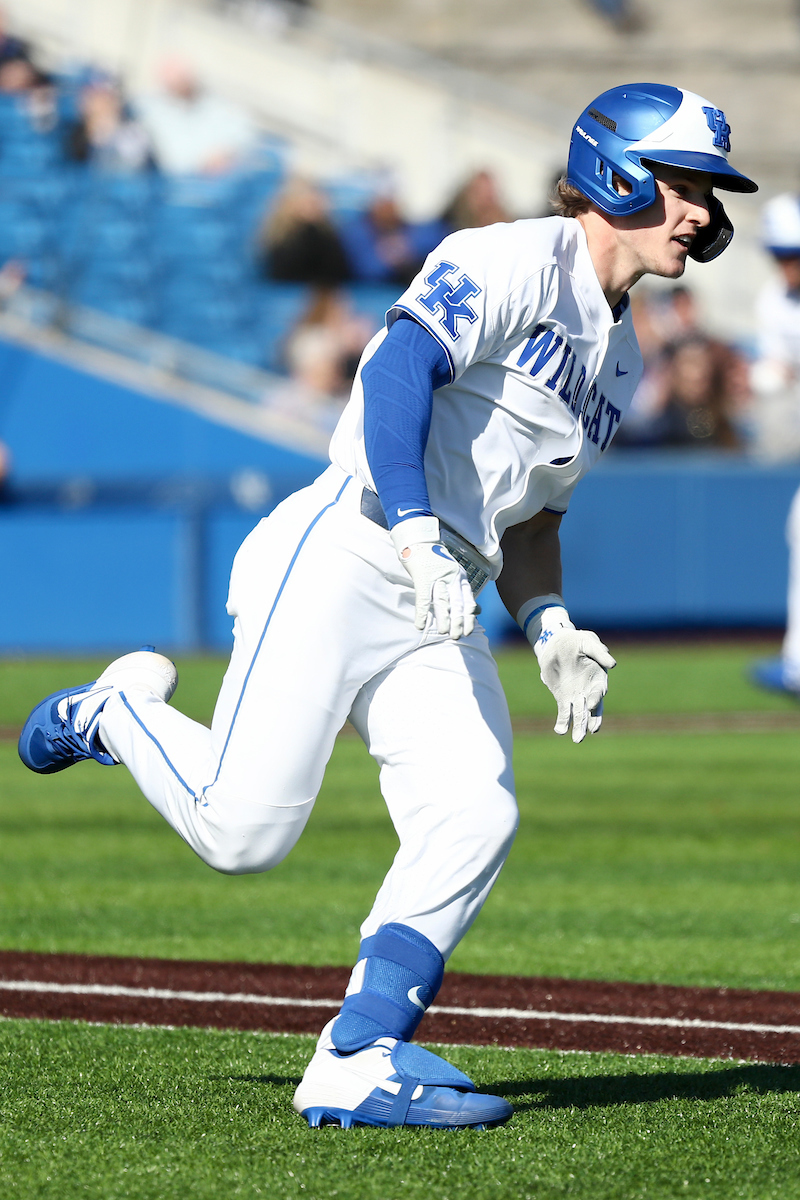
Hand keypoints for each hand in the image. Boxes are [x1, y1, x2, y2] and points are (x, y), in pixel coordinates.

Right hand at [391, 516, 475, 639]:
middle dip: (458, 622)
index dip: (469, 617)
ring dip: (444, 619)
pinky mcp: (423, 576)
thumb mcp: (452, 572)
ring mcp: (438, 576)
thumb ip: (460, 590)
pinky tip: (420, 625)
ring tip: (443, 632)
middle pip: (457, 603)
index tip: (469, 630)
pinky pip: (423, 599)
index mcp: (460, 576)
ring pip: (443, 602)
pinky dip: (422, 613)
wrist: (418, 539)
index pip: (468, 599)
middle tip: (457, 636)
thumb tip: (474, 610)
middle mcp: (452, 576)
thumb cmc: (434, 559)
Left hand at [535, 627, 615, 742]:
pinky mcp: (563, 697)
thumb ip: (600, 652)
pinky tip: (560, 731)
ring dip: (578, 727)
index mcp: (598, 678)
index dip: (595, 699)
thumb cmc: (577, 641)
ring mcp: (576, 696)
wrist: (558, 643)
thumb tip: (613, 664)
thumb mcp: (588, 642)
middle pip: (591, 709)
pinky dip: (563, 721)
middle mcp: (589, 690)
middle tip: (587, 733)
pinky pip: (564, 712)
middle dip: (589, 721)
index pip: (598, 692)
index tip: (591, 706)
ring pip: (579, 715)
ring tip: (577, 740)